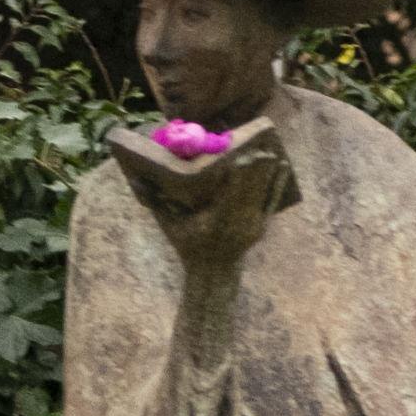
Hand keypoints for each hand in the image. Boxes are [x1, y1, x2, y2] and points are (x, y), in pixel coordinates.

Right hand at [111, 120, 294, 284]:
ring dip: (266, 170)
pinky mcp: (263, 223)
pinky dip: (276, 182)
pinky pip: (272, 199)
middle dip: (254, 168)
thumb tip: (134, 177)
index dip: (237, 174)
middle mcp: (238, 222)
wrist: (213, 269)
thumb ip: (154, 200)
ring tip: (269, 148)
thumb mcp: (167, 223)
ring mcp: (253, 223)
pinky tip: (281, 165)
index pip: (230, 193)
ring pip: (263, 191)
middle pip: (250, 189)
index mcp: (216, 220)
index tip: (239, 156)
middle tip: (258, 146)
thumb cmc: (186, 243)